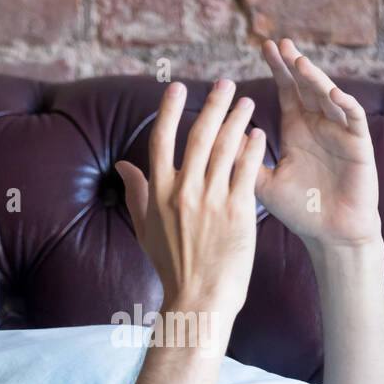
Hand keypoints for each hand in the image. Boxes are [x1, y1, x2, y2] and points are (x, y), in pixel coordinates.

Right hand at [114, 79, 266, 318]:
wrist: (200, 299)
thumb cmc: (173, 267)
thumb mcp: (145, 230)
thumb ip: (135, 194)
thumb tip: (123, 166)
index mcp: (159, 193)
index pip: (161, 140)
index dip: (169, 110)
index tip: (177, 87)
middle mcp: (183, 192)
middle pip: (198, 136)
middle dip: (213, 105)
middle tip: (225, 84)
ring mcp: (211, 200)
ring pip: (225, 148)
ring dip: (237, 120)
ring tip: (247, 103)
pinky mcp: (237, 211)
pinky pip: (246, 170)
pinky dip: (253, 149)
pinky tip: (260, 134)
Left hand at [257, 38, 381, 249]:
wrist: (330, 235)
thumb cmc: (299, 210)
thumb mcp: (263, 183)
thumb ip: (243, 160)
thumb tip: (213, 138)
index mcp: (297, 129)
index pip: (287, 91)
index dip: (278, 69)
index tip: (263, 47)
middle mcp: (319, 125)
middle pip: (307, 86)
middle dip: (294, 64)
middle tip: (280, 43)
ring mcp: (340, 132)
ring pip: (329, 96)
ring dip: (316, 78)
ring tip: (300, 61)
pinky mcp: (359, 145)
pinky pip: (354, 118)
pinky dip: (344, 103)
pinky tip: (331, 92)